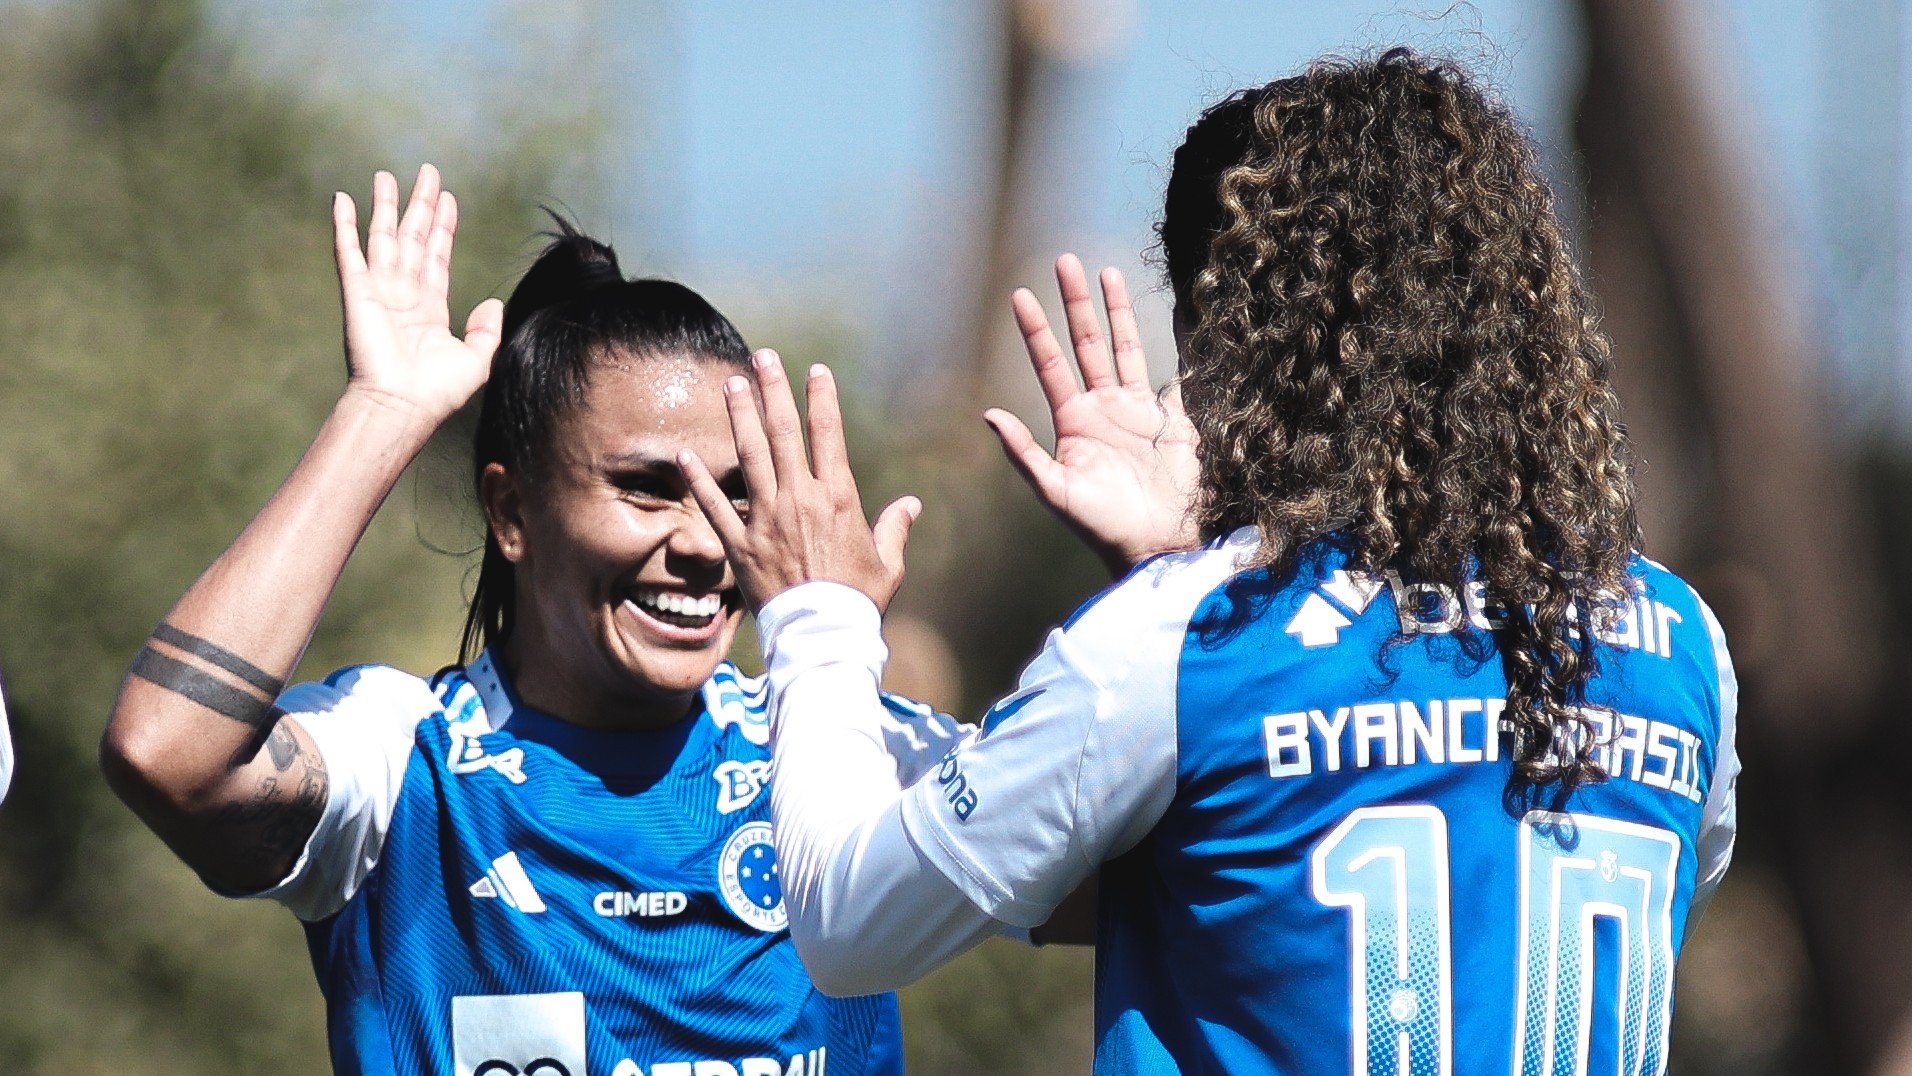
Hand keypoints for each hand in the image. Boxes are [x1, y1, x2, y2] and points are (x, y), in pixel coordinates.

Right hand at [332, 165, 504, 422]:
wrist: (401, 407)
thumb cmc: (436, 393)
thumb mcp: (476, 360)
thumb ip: (486, 330)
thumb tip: (494, 303)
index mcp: (429, 308)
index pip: (437, 255)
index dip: (442, 226)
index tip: (447, 198)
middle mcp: (403, 295)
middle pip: (413, 237)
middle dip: (420, 205)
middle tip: (427, 172)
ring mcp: (379, 291)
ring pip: (383, 237)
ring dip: (385, 206)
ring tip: (387, 176)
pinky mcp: (356, 292)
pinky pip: (348, 251)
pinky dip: (343, 225)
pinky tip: (342, 199)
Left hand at [681, 351, 921, 612]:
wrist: (823, 636)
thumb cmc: (859, 601)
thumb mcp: (887, 564)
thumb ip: (895, 529)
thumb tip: (911, 506)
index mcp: (837, 498)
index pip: (827, 435)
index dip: (821, 399)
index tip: (815, 371)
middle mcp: (799, 498)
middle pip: (783, 432)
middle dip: (772, 390)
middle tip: (762, 357)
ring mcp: (766, 519)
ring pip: (749, 456)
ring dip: (740, 416)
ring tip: (731, 384)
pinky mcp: (739, 545)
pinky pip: (713, 506)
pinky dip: (697, 479)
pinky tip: (684, 453)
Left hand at [986, 254, 1199, 576]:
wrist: (1156, 544)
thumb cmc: (1102, 524)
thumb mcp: (1055, 491)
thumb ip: (1023, 452)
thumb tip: (988, 414)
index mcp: (1074, 421)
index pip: (1050, 364)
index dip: (1036, 331)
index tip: (1020, 294)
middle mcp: (1103, 408)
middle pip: (1086, 343)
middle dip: (1075, 303)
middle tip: (1064, 261)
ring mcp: (1138, 410)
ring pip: (1124, 347)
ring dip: (1115, 311)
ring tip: (1107, 271)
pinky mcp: (1173, 418)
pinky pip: (1172, 373)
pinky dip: (1173, 346)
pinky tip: (1171, 316)